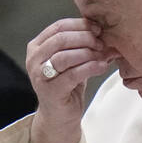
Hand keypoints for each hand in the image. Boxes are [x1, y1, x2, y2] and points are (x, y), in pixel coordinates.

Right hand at [19, 18, 114, 142]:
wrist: (60, 117)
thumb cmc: (68, 85)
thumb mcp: (74, 60)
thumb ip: (84, 45)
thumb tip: (107, 31)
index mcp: (37, 46)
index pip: (59, 26)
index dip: (81, 25)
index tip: (99, 29)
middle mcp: (34, 59)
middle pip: (61, 38)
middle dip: (85, 38)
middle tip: (102, 43)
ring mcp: (39, 75)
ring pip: (65, 55)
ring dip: (88, 52)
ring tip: (103, 55)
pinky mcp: (50, 90)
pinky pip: (72, 74)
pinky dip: (90, 67)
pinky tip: (102, 66)